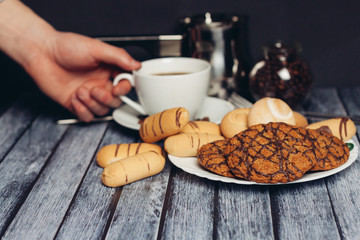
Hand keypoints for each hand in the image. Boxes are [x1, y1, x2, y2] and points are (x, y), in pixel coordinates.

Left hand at [26, 32, 140, 121]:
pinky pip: (87, 117)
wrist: (41, 54)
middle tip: (94, 90)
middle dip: (106, 99)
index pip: (125, 85)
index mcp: (108, 71)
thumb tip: (136, 65)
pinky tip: (74, 98)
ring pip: (102, 111)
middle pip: (115, 102)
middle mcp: (100, 84)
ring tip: (80, 91)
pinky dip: (82, 111)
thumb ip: (118, 57)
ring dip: (92, 104)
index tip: (117, 88)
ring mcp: (88, 95)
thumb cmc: (66, 47)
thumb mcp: (96, 48)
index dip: (124, 89)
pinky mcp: (76, 104)